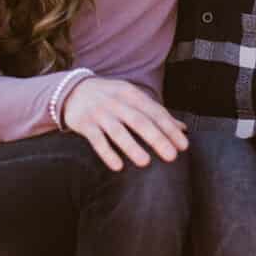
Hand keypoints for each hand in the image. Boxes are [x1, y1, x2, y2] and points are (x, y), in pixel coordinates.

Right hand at [61, 77, 188, 171]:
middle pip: (139, 121)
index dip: (169, 128)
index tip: (183, 145)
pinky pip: (96, 140)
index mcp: (131, 94)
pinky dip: (107, 153)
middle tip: (171, 156)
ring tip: (145, 162)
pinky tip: (117, 166)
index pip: (154, 111)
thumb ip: (155, 112)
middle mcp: (116, 102)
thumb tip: (182, 128)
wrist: (72, 90)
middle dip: (157, 138)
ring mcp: (99, 113)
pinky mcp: (84, 124)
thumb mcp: (132, 98)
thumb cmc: (110, 97)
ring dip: (132, 147)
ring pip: (118, 131)